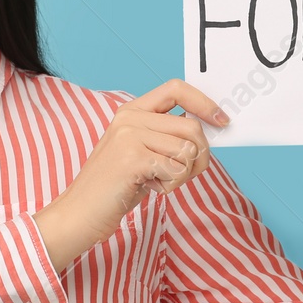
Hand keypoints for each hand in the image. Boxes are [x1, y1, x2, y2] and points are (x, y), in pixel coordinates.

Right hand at [33, 80, 228, 271]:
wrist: (80, 213)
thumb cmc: (115, 186)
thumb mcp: (141, 152)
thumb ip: (167, 136)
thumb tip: (208, 128)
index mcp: (132, 111)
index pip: (177, 89)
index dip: (204, 103)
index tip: (221, 121)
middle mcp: (130, 118)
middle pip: (192, 127)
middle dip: (199, 156)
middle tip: (181, 174)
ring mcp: (129, 136)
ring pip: (188, 150)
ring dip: (182, 175)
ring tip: (158, 181)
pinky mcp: (133, 158)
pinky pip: (177, 169)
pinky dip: (170, 185)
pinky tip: (150, 188)